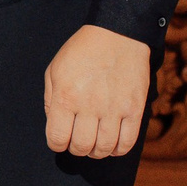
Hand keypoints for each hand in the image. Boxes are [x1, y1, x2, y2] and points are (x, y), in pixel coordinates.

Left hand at [43, 23, 150, 160]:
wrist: (118, 34)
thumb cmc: (82, 51)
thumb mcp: (55, 70)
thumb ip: (51, 100)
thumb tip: (55, 126)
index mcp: (66, 96)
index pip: (57, 138)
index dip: (57, 144)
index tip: (61, 140)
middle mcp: (90, 105)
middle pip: (81, 147)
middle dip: (77, 149)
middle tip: (78, 141)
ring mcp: (114, 108)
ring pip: (104, 148)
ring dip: (97, 151)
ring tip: (95, 143)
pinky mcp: (135, 108)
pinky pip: (128, 142)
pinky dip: (118, 149)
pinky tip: (113, 144)